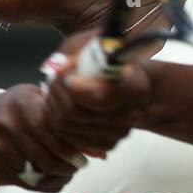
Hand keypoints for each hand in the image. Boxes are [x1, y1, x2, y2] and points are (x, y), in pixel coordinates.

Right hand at [0, 85, 84, 192]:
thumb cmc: (20, 111)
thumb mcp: (38, 101)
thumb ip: (64, 120)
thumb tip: (100, 151)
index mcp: (23, 104)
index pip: (55, 135)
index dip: (72, 150)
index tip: (83, 158)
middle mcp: (7, 124)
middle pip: (47, 159)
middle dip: (67, 168)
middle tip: (76, 167)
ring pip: (36, 174)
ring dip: (55, 177)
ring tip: (63, 172)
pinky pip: (24, 184)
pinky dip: (40, 184)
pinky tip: (45, 178)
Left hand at [40, 36, 153, 157]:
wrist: (140, 92)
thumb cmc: (120, 65)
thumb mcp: (107, 49)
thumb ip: (84, 54)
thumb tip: (57, 66)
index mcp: (134, 88)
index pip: (97, 97)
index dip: (71, 85)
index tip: (64, 72)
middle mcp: (128, 116)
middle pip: (73, 113)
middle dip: (55, 93)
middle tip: (53, 79)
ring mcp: (116, 134)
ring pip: (65, 125)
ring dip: (52, 106)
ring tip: (54, 90)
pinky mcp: (105, 144)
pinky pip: (68, 137)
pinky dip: (57, 120)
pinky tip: (60, 105)